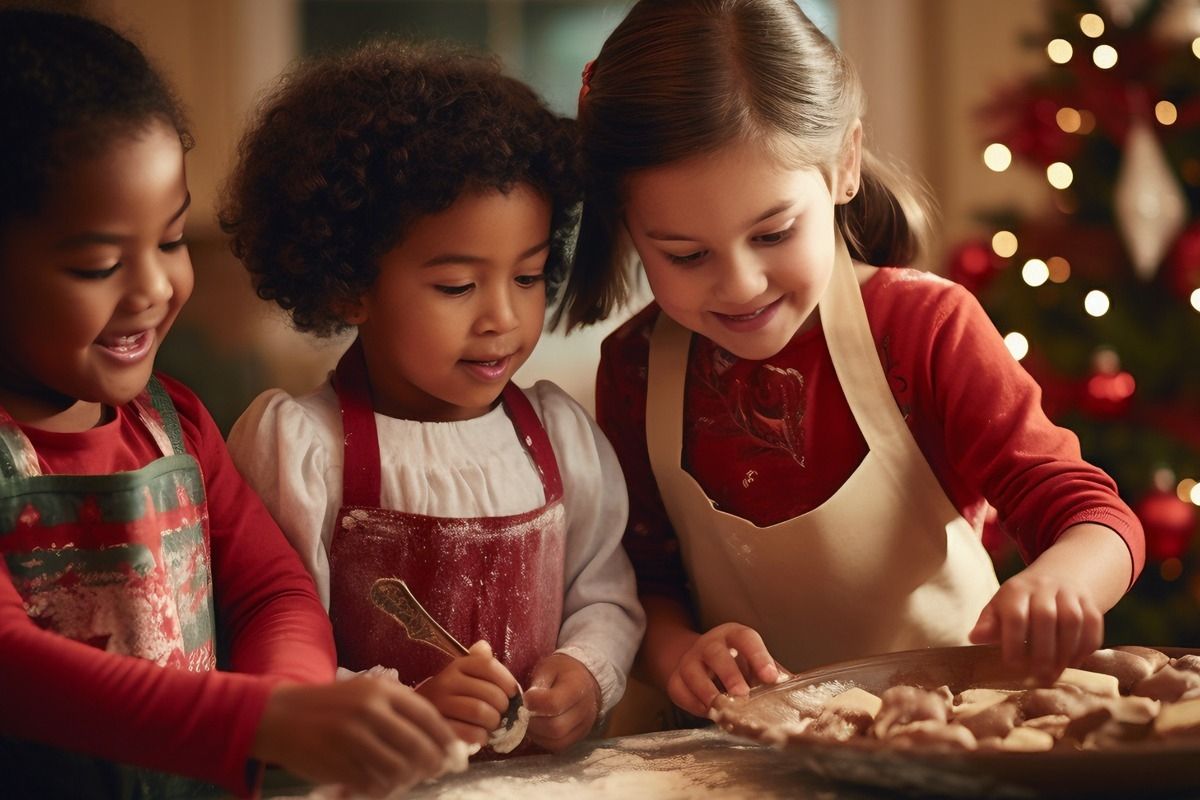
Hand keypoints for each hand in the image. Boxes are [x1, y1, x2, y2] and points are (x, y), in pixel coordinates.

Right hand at [252, 675, 457, 797]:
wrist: (280, 716)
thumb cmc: (330, 706)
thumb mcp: (366, 692)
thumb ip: (400, 710)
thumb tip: (439, 741)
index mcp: (381, 690)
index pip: (428, 717)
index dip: (446, 739)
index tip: (456, 753)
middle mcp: (370, 711)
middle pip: (418, 746)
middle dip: (433, 764)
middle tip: (435, 771)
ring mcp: (353, 738)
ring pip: (398, 769)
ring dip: (408, 779)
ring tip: (406, 779)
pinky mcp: (338, 763)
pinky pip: (373, 784)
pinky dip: (384, 790)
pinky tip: (382, 786)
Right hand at [416, 640, 518, 746]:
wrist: (419, 717)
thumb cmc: (452, 696)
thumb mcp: (463, 674)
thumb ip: (479, 662)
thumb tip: (484, 647)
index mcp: (458, 665)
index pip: (488, 666)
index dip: (507, 680)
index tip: (512, 693)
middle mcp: (446, 681)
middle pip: (489, 692)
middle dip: (503, 707)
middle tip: (502, 714)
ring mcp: (440, 704)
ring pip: (480, 712)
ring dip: (493, 722)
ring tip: (492, 725)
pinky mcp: (439, 727)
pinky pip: (469, 732)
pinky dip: (481, 736)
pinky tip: (481, 736)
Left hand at [523, 653, 600, 751]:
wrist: (583, 678)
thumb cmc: (561, 671)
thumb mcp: (548, 668)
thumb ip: (538, 685)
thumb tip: (526, 704)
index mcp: (578, 686)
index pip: (554, 703)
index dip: (534, 703)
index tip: (525, 697)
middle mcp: (585, 709)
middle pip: (556, 727)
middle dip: (533, 723)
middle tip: (523, 713)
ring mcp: (585, 726)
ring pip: (556, 741)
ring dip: (537, 734)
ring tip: (529, 721)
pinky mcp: (579, 736)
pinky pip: (559, 746)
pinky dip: (544, 740)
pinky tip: (538, 728)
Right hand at [666, 622, 779, 716]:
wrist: (701, 661)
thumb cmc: (737, 663)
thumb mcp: (755, 661)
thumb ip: (772, 673)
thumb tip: (795, 690)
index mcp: (733, 635)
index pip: (745, 639)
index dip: (759, 656)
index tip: (771, 677)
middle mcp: (709, 644)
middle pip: (716, 653)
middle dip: (729, 674)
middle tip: (742, 694)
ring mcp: (690, 660)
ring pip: (692, 671)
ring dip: (706, 690)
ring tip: (721, 707)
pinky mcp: (676, 678)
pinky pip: (678, 689)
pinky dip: (691, 701)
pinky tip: (706, 712)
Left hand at [969, 569, 1102, 684]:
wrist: (1057, 577)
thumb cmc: (1021, 601)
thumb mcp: (1000, 607)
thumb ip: (989, 623)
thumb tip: (974, 637)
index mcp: (1016, 590)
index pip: (1015, 615)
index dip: (1014, 641)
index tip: (1013, 665)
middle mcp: (1044, 587)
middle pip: (1046, 617)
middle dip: (1043, 651)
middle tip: (1039, 677)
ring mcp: (1069, 593)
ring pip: (1072, 620)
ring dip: (1066, 651)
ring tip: (1056, 673)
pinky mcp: (1089, 602)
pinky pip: (1093, 623)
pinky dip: (1086, 645)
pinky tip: (1075, 662)